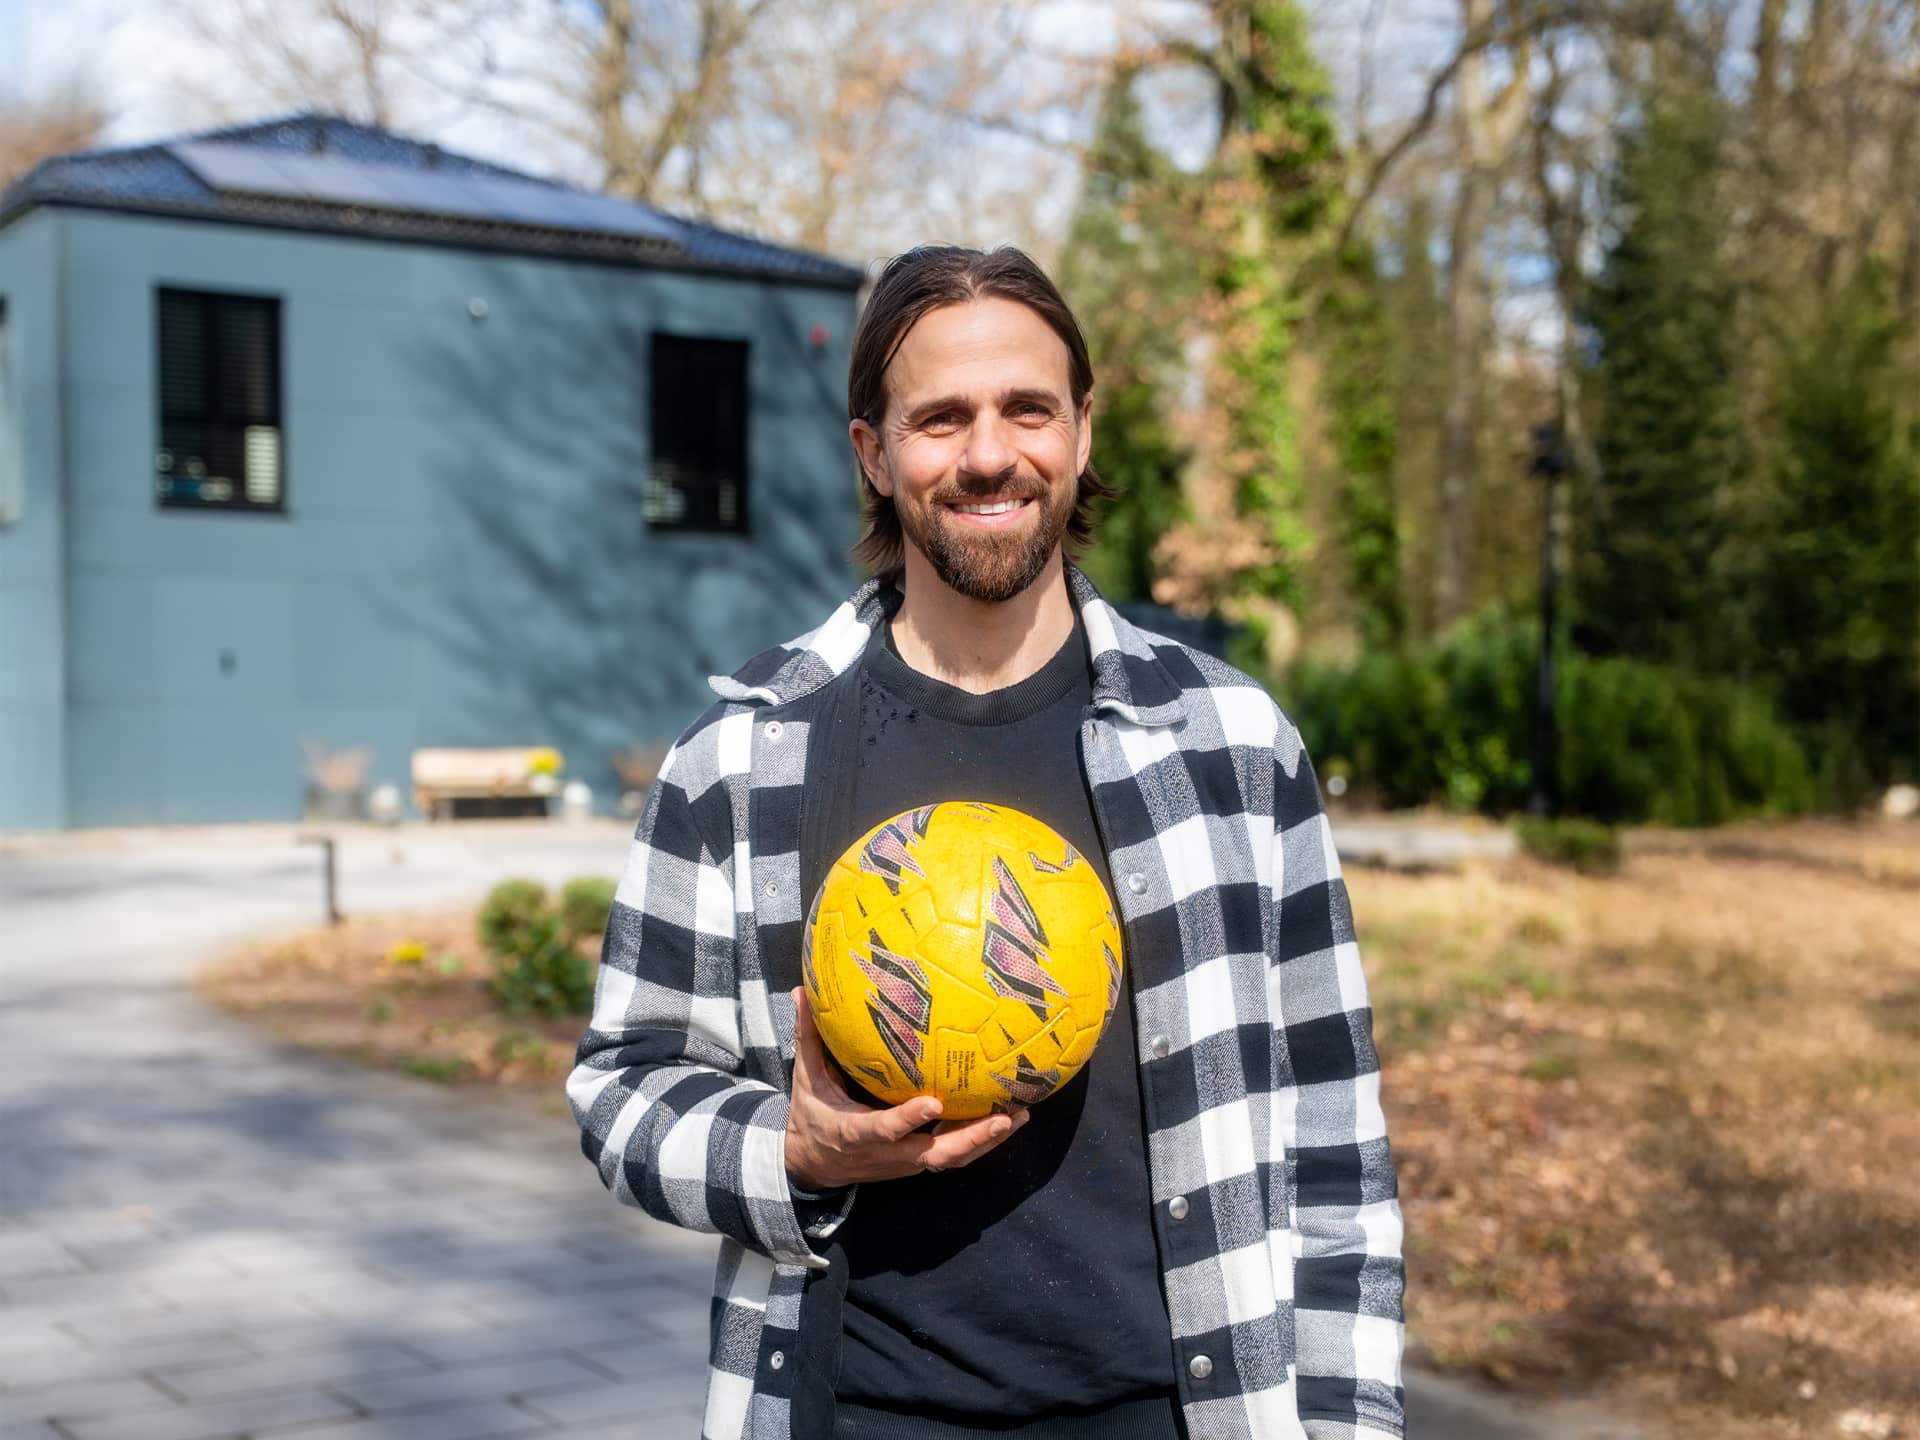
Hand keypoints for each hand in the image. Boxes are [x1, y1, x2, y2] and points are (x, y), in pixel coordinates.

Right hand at [783, 987, 1028, 1189]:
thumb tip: (802, 990)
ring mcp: (906, 1162)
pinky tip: (1008, 1120)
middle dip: (971, 1138)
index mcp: (857, 1132)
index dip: (909, 1119)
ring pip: (951, 1158)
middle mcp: (888, 1153)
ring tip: (1019, 1115)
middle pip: (935, 1154)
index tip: (934, 1102)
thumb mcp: (806, 1079)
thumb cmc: (811, 1117)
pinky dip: (981, 1141)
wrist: (812, 1167)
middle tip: (1004, 1116)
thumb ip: (807, 1037)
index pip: (885, 1130)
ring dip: (987, 1140)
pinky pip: (953, 1155)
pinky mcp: (917, 1162)